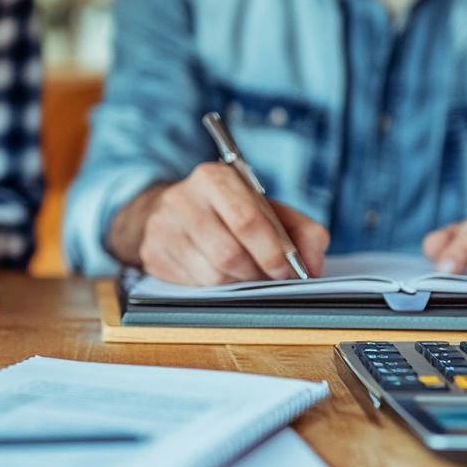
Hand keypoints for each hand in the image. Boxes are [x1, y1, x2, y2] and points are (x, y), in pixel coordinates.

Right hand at [111, 163, 329, 285]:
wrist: (171, 210)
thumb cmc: (227, 211)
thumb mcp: (267, 209)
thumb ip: (302, 231)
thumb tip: (313, 266)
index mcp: (215, 178)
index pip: (247, 219)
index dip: (272, 251)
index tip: (288, 270)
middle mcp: (183, 199)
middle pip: (228, 253)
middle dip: (257, 273)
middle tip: (270, 278)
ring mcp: (163, 228)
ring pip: (211, 275)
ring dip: (237, 282)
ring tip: (245, 273)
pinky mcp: (152, 254)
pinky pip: (193, 286)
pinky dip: (215, 288)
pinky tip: (219, 274)